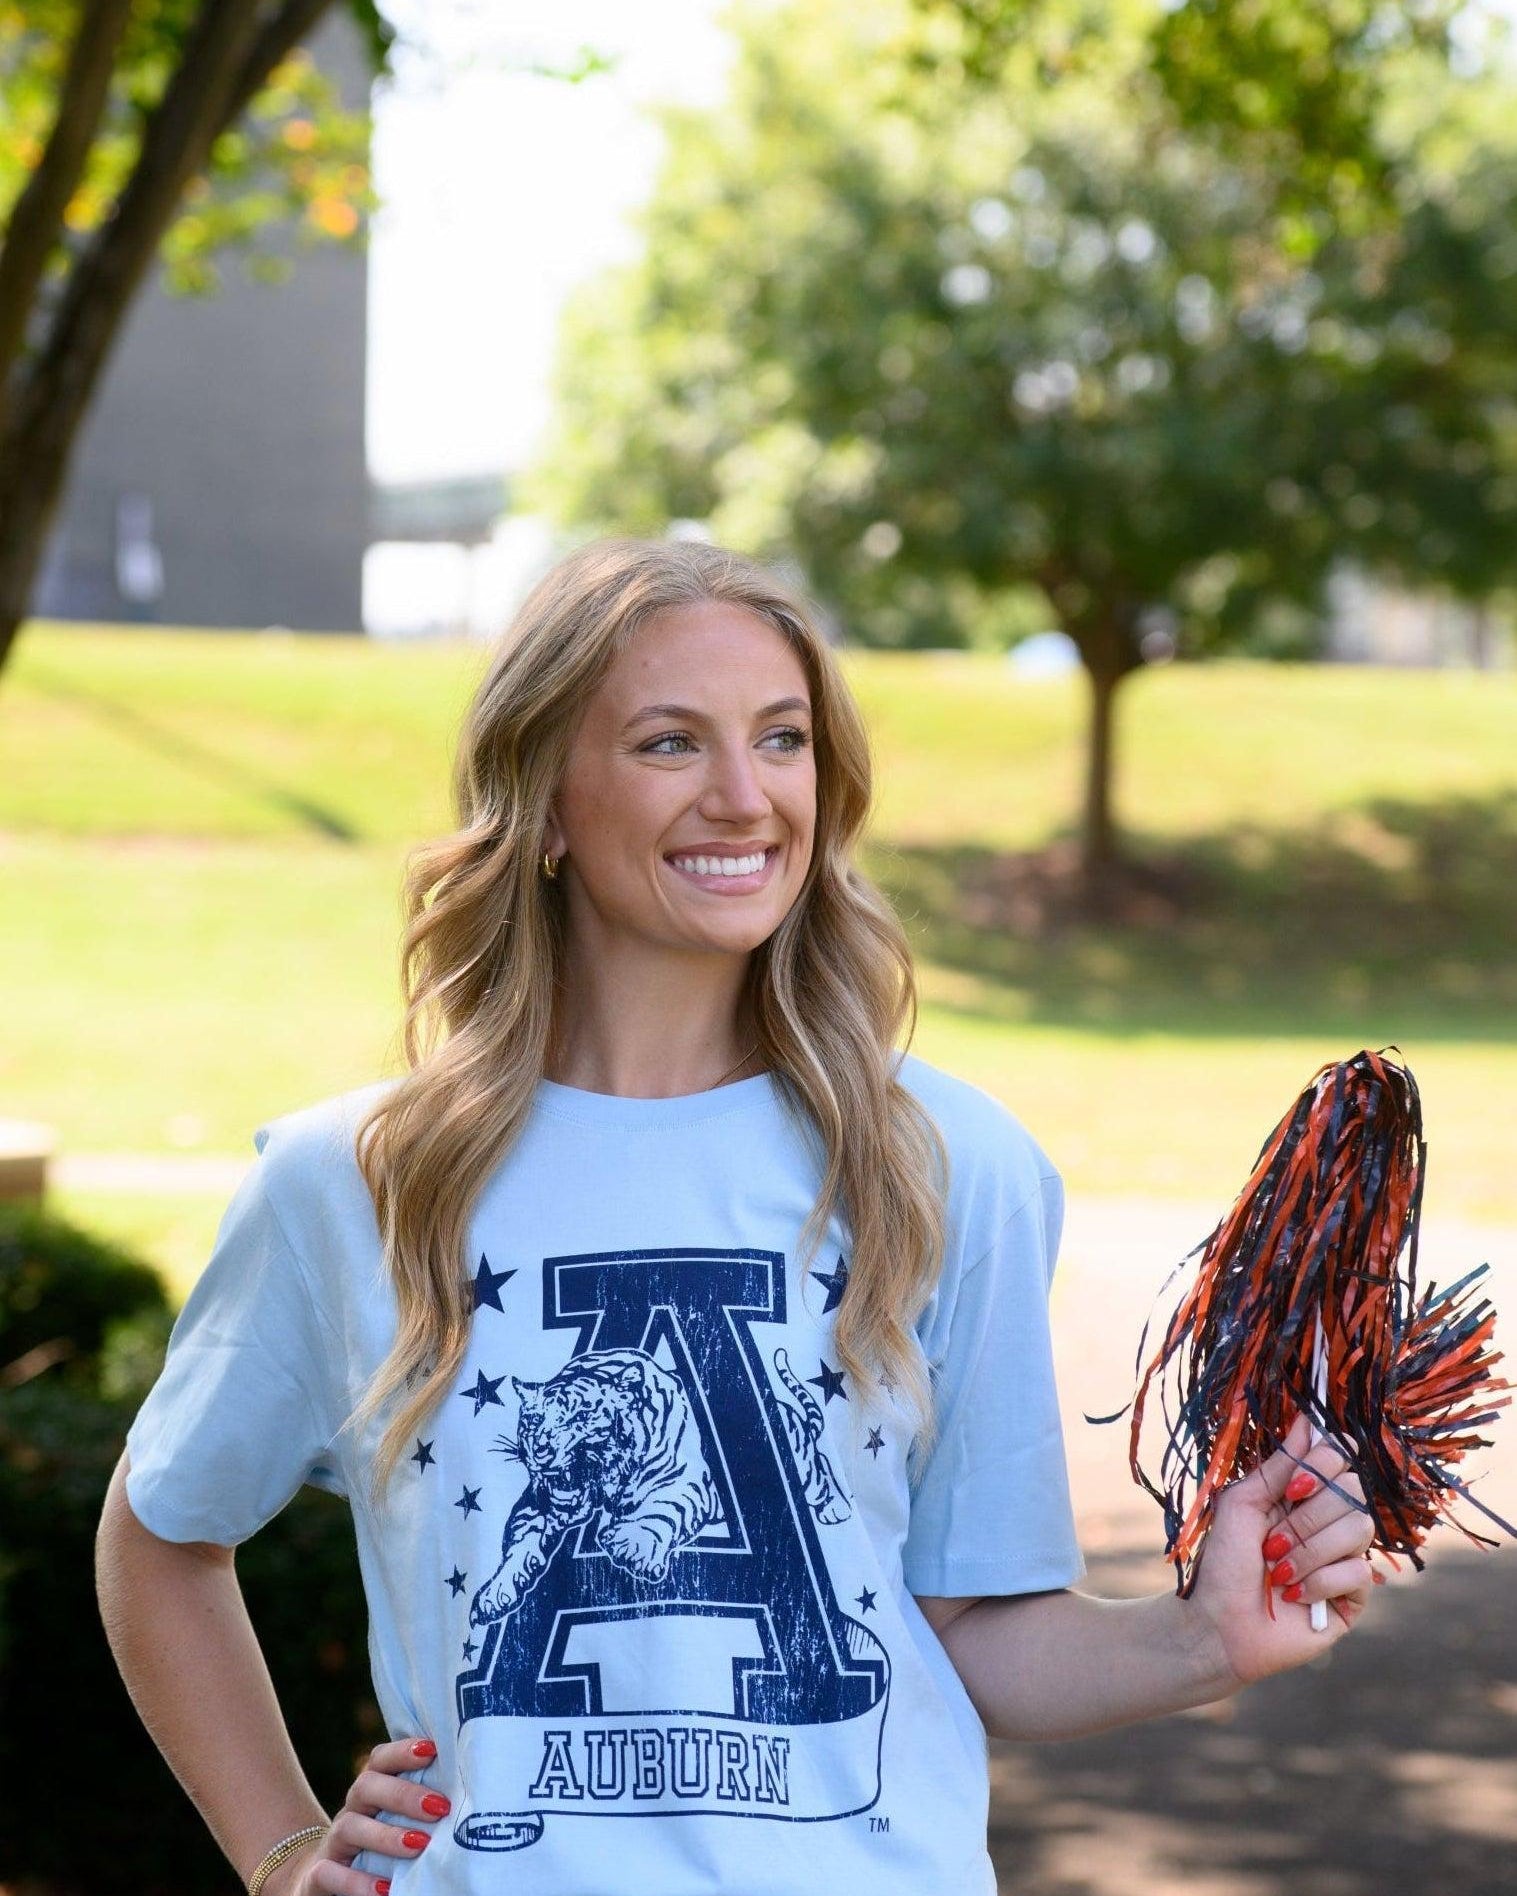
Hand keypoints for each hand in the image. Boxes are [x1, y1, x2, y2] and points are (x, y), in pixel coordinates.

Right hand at [263, 1737, 450, 1895]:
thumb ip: (423, 1806)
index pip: (380, 1759)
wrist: (323, 1881)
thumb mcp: (398, 1821)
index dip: (403, 1751)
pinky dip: (356, 1882)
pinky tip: (386, 1890)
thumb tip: (475, 1797)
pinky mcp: (317, 1875)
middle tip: (439, 1807)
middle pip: (367, 1786)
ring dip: (386, 1836)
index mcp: (370, 1790)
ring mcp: (332, 1842)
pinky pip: (329, 1873)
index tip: (433, 1749)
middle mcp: (350, 1810)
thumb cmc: (378, 1844)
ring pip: (349, 1827)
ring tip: (419, 1846)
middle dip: (403, 1794)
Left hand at [1186, 1412, 1377, 1689]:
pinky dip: (1320, 1582)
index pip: (1340, 1458)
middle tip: (1272, 1543)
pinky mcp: (1353, 1596)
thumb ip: (1279, 1466)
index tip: (1293, 1488)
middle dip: (1308, 1518)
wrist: (1219, 1625)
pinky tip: (1295, 1596)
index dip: (1323, 1467)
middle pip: (1354, 1491)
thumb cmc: (1223, 1563)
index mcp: (1302, 1494)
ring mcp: (1344, 1558)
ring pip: (1359, 1529)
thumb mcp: (1243, 1504)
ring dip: (1310, 1551)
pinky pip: (1359, 1572)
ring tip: (1278, 1571)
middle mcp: (1328, 1521)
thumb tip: (1306, 1421)